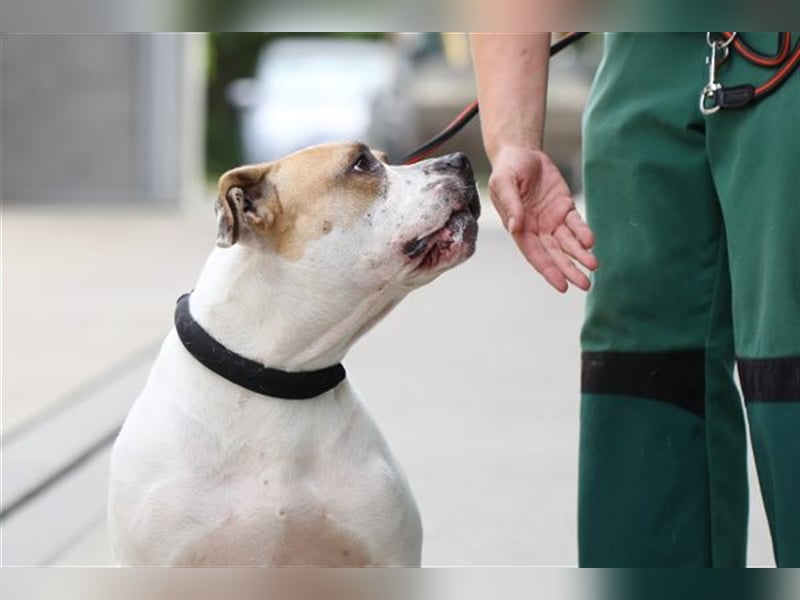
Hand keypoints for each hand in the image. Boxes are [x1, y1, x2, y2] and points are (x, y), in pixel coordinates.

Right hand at [488, 145, 597, 291]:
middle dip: (569, 269)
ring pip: (568, 243)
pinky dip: (583, 232)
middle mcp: (536, 229)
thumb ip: (510, 204)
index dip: (548, 270)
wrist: (521, 152)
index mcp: (519, 228)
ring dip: (580, 255)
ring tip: (594, 266)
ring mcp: (551, 220)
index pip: (535, 254)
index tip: (561, 285)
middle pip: (555, 254)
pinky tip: (591, 241)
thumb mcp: (504, 183)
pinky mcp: (564, 208)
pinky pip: (576, 224)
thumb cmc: (507, 169)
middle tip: (585, 284)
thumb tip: (515, 226)